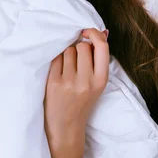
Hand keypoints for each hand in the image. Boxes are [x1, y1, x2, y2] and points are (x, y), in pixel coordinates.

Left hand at [44, 28, 108, 157]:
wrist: (66, 126)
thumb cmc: (82, 101)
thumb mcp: (96, 82)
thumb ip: (99, 58)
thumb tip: (103, 31)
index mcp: (101, 80)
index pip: (102, 47)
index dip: (94, 34)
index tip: (86, 32)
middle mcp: (87, 81)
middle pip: (82, 46)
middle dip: (77, 48)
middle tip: (75, 61)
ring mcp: (70, 82)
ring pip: (67, 50)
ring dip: (66, 54)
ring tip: (66, 69)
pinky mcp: (54, 83)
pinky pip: (55, 58)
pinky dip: (56, 61)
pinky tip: (58, 72)